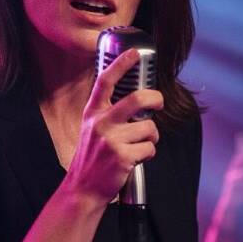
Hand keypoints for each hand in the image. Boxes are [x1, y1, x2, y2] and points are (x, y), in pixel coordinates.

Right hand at [66, 49, 163, 205]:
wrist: (83, 188)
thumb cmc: (92, 158)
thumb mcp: (92, 128)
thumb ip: (109, 113)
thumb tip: (139, 101)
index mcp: (93, 112)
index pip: (106, 81)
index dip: (121, 64)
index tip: (135, 53)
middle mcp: (101, 123)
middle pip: (138, 99)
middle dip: (156, 98)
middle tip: (158, 102)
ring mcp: (111, 140)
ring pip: (149, 128)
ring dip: (150, 138)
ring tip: (138, 145)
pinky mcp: (122, 157)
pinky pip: (150, 149)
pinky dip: (148, 155)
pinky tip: (135, 159)